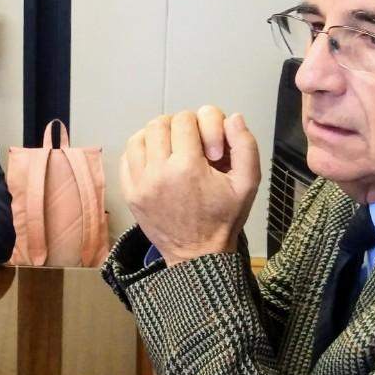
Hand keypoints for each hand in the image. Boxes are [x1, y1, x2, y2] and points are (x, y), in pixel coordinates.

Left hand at [121, 106, 259, 265]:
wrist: (199, 257)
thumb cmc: (223, 219)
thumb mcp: (248, 184)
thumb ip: (245, 146)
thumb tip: (233, 117)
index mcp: (188, 167)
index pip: (185, 120)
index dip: (202, 126)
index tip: (210, 149)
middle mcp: (159, 172)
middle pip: (159, 124)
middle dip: (178, 127)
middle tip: (191, 144)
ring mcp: (140, 184)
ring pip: (138, 137)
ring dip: (156, 137)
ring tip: (172, 149)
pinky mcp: (130, 194)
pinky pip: (126, 158)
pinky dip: (139, 153)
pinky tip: (156, 161)